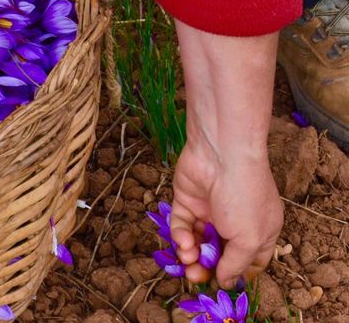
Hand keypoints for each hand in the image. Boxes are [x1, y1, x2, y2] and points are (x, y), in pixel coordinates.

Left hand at [169, 20, 283, 288]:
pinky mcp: (188, 200)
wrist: (220, 157)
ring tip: (189, 260)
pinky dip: (182, 236)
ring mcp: (211, 210)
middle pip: (219, 253)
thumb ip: (236, 263)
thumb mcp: (249, 239)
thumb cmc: (244, 198)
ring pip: (198, 240)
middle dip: (208, 267)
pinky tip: (184, 242)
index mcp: (261, 231)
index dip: (238, 273)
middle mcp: (235, 221)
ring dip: (192, 254)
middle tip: (196, 276)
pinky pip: (182, 224)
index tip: (224, 284)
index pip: (252, 260)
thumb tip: (226, 282)